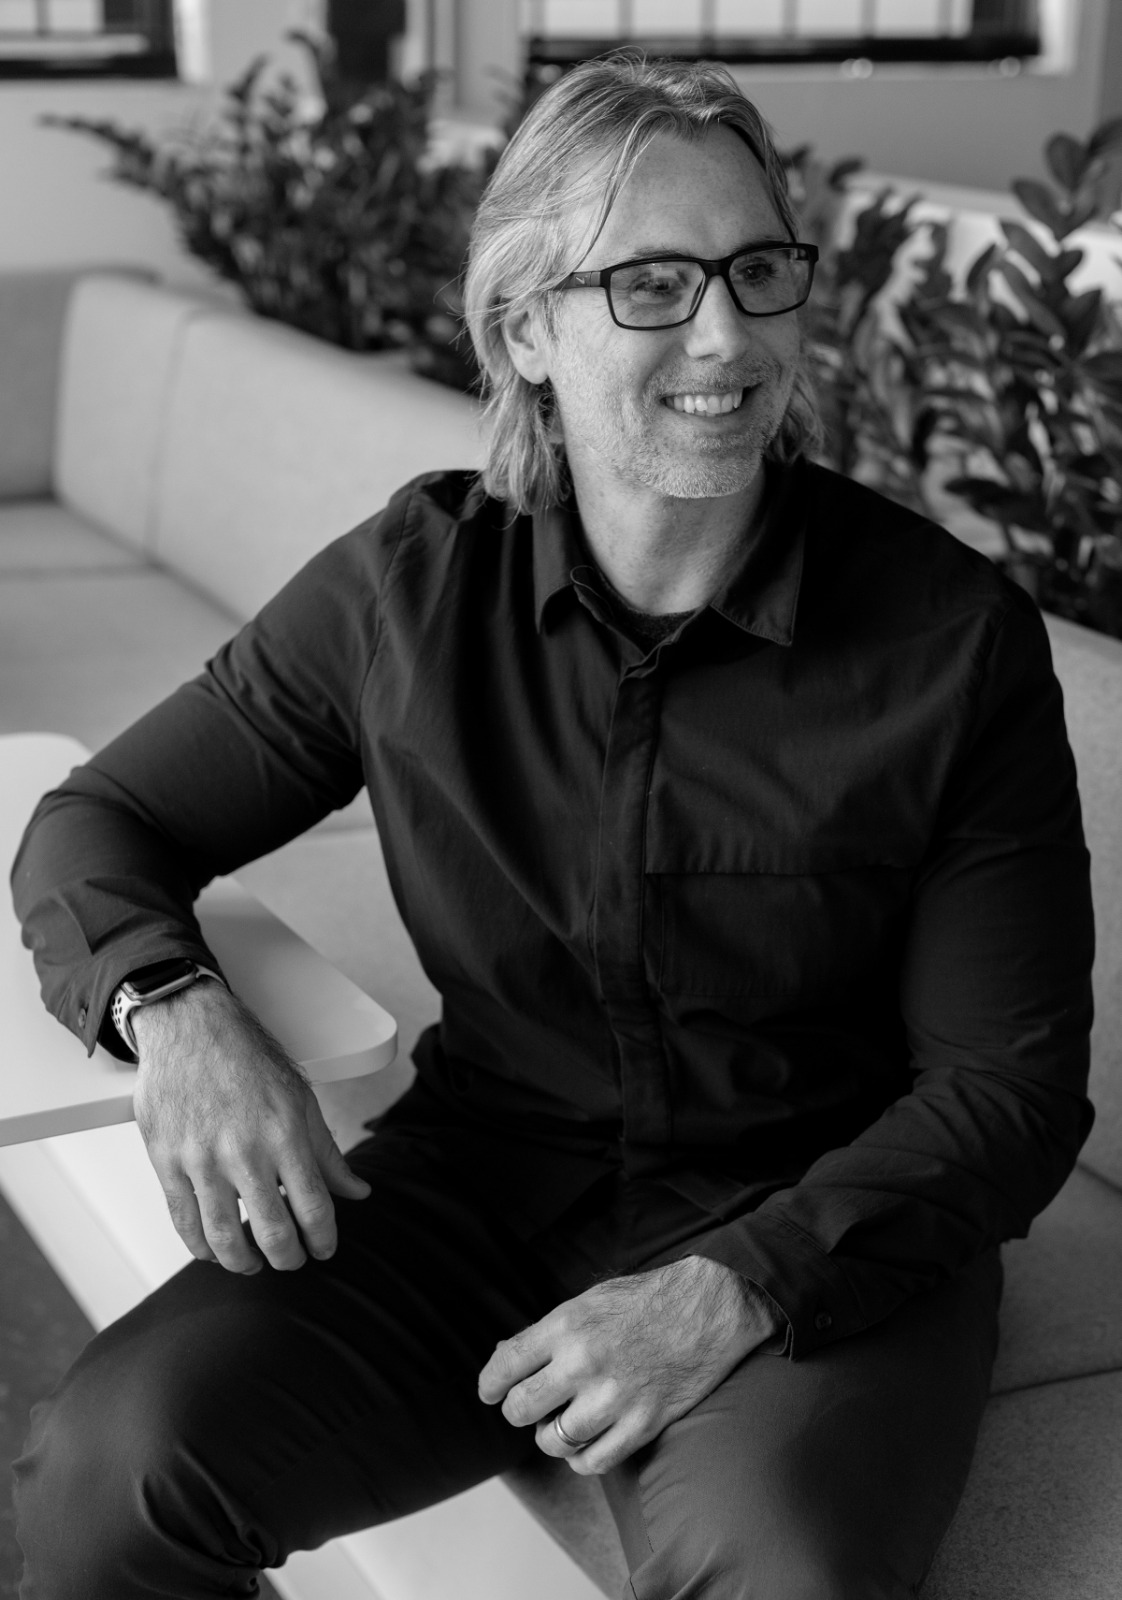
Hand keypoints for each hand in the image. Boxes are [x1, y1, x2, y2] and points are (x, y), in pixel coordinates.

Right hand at [132, 980, 370, 1274]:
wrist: (190, 1027)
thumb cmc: (247, 1059)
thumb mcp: (300, 1099)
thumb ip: (328, 1154)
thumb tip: (358, 1193)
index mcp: (285, 1135)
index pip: (314, 1209)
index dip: (324, 1240)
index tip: (324, 1249)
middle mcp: (244, 1152)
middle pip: (273, 1233)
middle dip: (288, 1258)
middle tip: (291, 1260)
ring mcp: (201, 1160)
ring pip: (224, 1238)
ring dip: (243, 1263)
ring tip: (253, 1263)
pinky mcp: (166, 1162)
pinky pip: (184, 1222)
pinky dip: (201, 1247)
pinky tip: (214, 1250)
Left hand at [477, 1255, 782, 1474]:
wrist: (708, 1310)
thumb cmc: (645, 1302)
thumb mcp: (589, 1301)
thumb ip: (547, 1333)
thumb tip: (504, 1360)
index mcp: (566, 1325)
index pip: (505, 1366)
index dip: (490, 1385)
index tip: (490, 1393)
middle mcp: (583, 1363)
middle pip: (521, 1409)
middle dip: (519, 1409)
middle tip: (531, 1405)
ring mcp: (613, 1398)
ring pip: (553, 1441)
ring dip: (551, 1436)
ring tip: (562, 1422)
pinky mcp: (641, 1425)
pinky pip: (591, 1462)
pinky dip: (581, 1458)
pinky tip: (586, 1442)